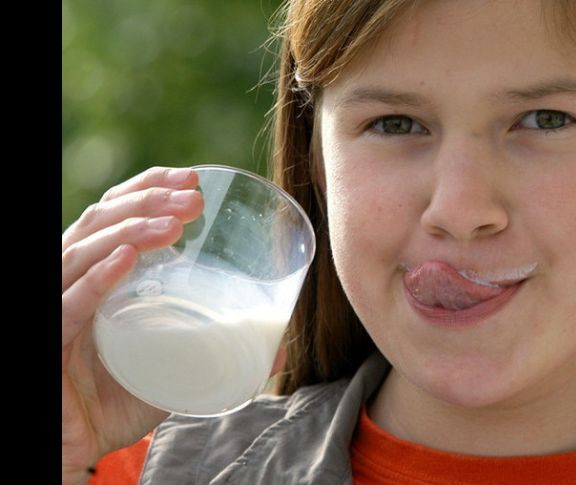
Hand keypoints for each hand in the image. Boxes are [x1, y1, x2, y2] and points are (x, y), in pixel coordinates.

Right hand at [61, 167, 203, 483]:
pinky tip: (127, 258)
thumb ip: (216, 352)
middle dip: (148, 200)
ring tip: (174, 223)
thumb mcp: (173, 367)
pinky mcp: (51, 340)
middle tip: (194, 196)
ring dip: (131, 229)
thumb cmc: (117, 400)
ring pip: (83, 251)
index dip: (148, 188)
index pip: (116, 215)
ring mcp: (59, 307)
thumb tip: (279, 346)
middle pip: (102, 222)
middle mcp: (74, 281)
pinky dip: (97, 278)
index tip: (193, 178)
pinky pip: (69, 304)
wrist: (74, 447)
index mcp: (100, 276)